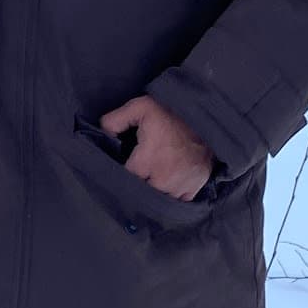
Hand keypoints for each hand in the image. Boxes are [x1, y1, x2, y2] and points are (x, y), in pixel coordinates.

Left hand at [99, 94, 214, 201]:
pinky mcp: (193, 188)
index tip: (129, 164)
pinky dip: (173, 194)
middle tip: (144, 168)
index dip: (125, 172)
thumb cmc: (171, 114)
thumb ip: (116, 120)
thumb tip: (102, 133)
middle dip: (140, 182)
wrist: (206, 118)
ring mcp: (179, 187)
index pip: (125, 179)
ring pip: (159, 198)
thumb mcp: (140, 107)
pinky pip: (177, 200)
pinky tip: (170, 182)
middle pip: (141, 191)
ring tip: (156, 175)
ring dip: (156, 190)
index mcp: (144, 163)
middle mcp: (161, 180)